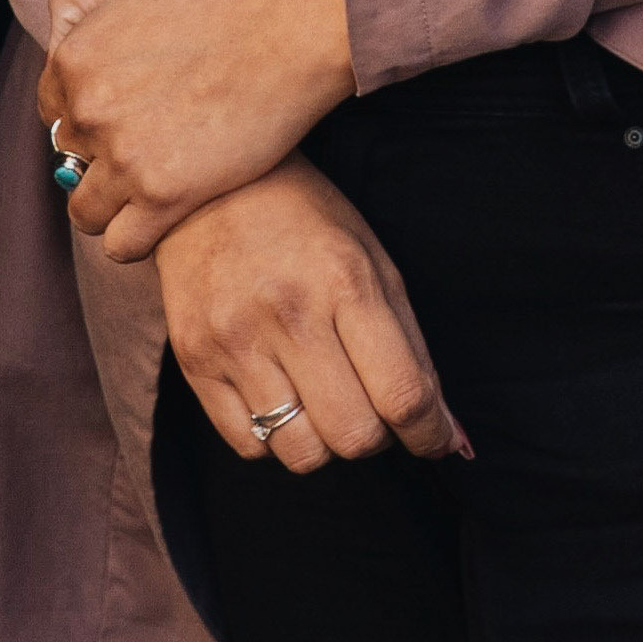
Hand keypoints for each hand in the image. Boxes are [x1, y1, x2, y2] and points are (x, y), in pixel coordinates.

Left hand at [42, 0, 357, 262]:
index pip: (52, 109)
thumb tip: (57, 41)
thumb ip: (80, 4)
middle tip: (147, 145)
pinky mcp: (165, 197)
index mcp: (73, 60)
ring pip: (86, 211)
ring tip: (147, 191)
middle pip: (70, 158)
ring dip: (110, 205)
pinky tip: (163, 217)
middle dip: (100, 155)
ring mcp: (124, 158)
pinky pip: (122, 245)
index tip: (121, 115)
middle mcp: (88, 112)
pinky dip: (135, 238)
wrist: (288, 26)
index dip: (86, 113)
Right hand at [155, 164, 465, 473]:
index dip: (428, 433)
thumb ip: (413, 350)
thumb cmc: (305, 222)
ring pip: (302, 454)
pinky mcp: (193, 361)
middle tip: (372, 407)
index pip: (402, 394)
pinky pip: (250, 447)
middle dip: (378, 437)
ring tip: (323, 401)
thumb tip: (448, 436)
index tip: (433, 438)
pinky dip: (275, 438)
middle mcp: (288, 314)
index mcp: (345, 281)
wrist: (206, 187)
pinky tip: (280, 395)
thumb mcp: (373, 263)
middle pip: (354, 435)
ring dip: (326, 442)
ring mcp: (234, 340)